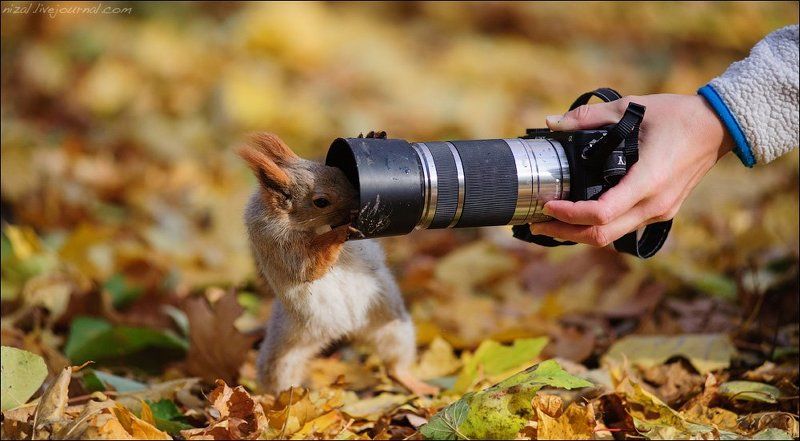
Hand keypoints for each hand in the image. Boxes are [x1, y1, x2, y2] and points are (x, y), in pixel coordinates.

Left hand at [530, 94, 732, 246]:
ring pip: (612, 237)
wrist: (718, 128)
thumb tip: (552, 123)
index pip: (600, 213)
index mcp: (647, 181)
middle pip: (601, 236)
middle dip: (565, 233)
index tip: (546, 204)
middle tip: (536, 224)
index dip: (568, 215)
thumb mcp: (631, 108)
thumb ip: (588, 117)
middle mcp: (654, 204)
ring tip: (552, 223)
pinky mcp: (662, 213)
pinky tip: (580, 217)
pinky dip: (599, 227)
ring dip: (580, 234)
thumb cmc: (676, 116)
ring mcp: (660, 212)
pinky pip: (624, 229)